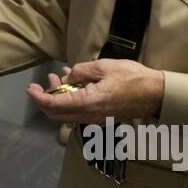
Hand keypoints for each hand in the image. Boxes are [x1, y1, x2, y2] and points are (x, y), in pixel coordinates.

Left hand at [24, 60, 164, 124]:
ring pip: (66, 115)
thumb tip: (67, 77)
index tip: (31, 88)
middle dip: (45, 99)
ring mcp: (95, 120)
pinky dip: (70, 101)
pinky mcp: (101, 118)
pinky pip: (78, 113)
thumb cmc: (133, 78)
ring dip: (57, 99)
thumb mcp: (103, 67)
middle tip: (43, 83)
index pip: (54, 105)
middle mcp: (89, 116)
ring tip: (59, 79)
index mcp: (88, 103)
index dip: (39, 98)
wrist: (156, 95)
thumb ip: (80, 71)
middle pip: (56, 115)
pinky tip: (74, 85)